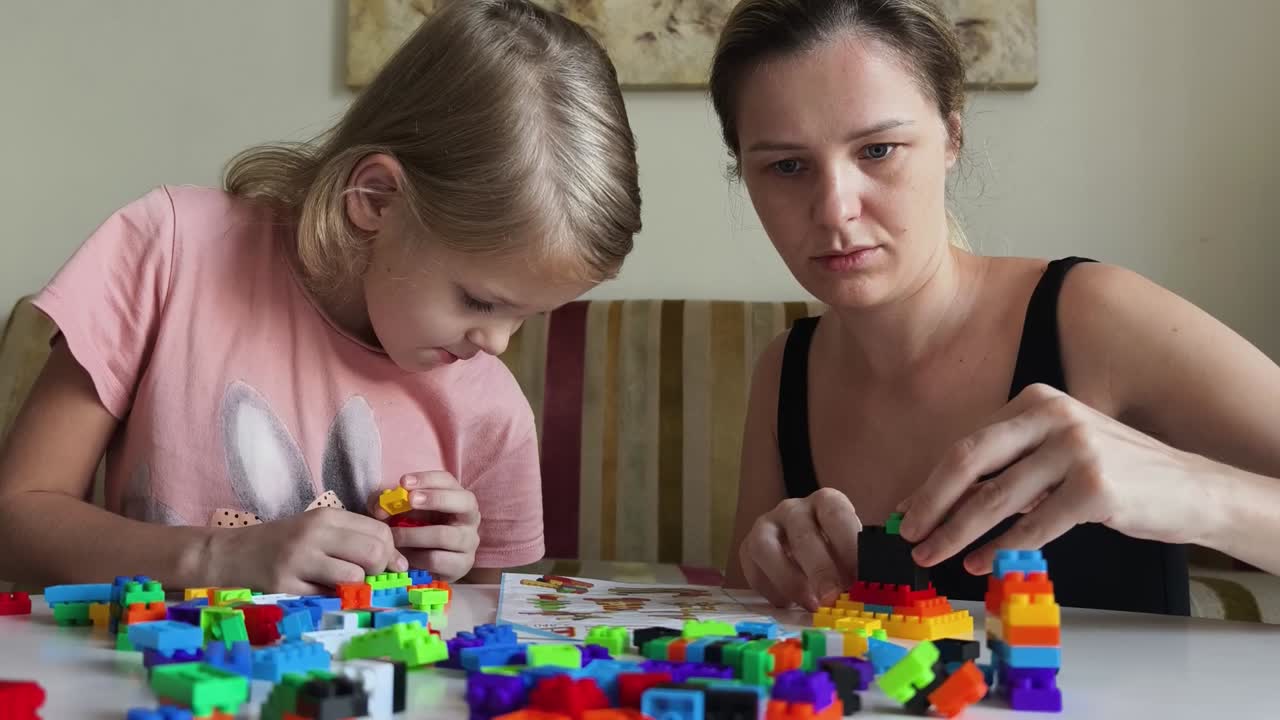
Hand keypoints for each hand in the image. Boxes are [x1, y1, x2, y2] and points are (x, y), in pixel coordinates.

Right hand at [208, 508, 407, 594]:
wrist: (232, 554)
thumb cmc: (284, 543)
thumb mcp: (319, 530)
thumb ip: (357, 539)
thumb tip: (400, 563)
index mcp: (326, 517)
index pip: (379, 532)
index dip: (390, 552)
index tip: (385, 564)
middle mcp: (313, 534)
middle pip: (372, 553)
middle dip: (378, 570)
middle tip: (366, 577)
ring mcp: (297, 560)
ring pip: (352, 577)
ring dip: (353, 587)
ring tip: (337, 583)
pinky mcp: (284, 586)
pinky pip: (325, 597)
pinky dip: (329, 599)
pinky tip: (317, 591)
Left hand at [369, 472, 480, 581]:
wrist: (425, 565)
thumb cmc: (415, 531)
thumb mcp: (403, 513)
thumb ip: (388, 505)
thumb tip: (380, 508)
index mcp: (457, 497)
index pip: (448, 481)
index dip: (427, 479)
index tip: (404, 482)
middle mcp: (470, 517)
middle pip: (464, 501)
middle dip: (435, 498)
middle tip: (410, 500)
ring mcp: (470, 542)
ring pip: (445, 534)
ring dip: (414, 534)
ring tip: (394, 537)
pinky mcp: (462, 565)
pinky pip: (437, 559)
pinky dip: (416, 557)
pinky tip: (405, 557)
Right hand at [738, 487, 861, 611]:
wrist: (807, 552)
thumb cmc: (837, 552)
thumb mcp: (854, 552)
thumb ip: (862, 566)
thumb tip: (872, 590)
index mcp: (826, 502)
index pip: (835, 514)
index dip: (847, 544)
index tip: (859, 575)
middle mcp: (793, 509)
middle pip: (801, 533)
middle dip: (818, 568)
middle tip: (832, 597)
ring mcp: (766, 526)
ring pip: (766, 547)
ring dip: (788, 580)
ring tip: (809, 604)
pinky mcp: (748, 548)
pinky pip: (752, 569)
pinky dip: (771, 590)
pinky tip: (789, 603)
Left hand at [899, 384, 1205, 573]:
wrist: (1190, 488)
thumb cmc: (1114, 473)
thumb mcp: (1056, 453)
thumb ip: (1006, 468)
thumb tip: (939, 499)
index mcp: (1035, 400)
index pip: (968, 443)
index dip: (931, 481)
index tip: (905, 510)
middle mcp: (1052, 416)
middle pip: (969, 460)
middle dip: (931, 501)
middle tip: (908, 533)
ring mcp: (1076, 448)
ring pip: (996, 497)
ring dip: (957, 531)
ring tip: (933, 554)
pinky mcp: (1096, 487)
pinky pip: (1033, 525)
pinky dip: (1000, 547)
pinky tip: (980, 561)